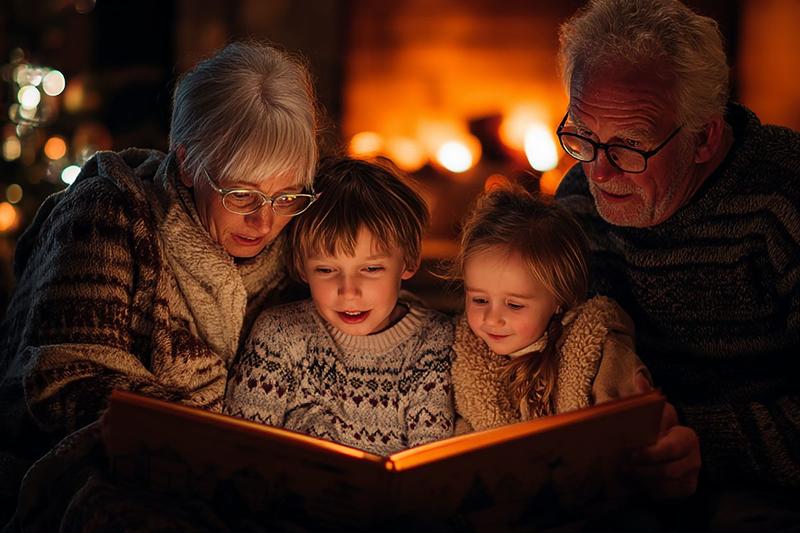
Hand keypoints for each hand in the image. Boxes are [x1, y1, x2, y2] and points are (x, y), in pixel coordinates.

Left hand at [624, 377, 700, 499]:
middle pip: (667, 471)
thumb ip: (646, 398)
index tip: (628, 453)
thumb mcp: (655, 412)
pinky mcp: (686, 490)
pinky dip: (648, 490)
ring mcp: (692, 476)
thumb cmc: (660, 428)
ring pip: (664, 485)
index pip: (669, 449)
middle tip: (620, 467)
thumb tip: (639, 378)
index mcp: (687, 438)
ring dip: (642, 481)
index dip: (649, 453)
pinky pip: (665, 495)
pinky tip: (634, 483)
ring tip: (623, 475)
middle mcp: (694, 459)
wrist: (675, 448)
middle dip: (642, 470)